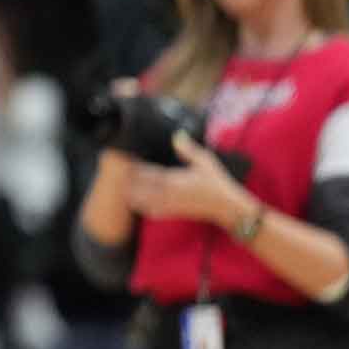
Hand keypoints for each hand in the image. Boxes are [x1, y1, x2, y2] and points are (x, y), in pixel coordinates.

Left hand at [125, 131, 250, 225]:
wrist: (225, 207)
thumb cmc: (216, 183)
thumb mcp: (204, 161)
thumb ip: (188, 149)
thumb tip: (177, 135)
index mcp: (173, 179)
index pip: (145, 173)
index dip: (134, 167)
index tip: (128, 160)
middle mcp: (168, 194)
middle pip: (137, 187)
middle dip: (129, 180)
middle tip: (123, 172)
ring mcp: (168, 205)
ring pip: (140, 201)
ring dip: (131, 192)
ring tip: (127, 184)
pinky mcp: (171, 213)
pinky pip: (149, 211)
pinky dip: (140, 206)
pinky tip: (136, 199)